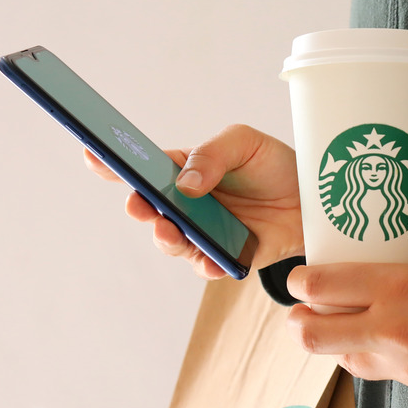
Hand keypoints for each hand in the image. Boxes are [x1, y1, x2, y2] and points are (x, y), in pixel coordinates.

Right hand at [85, 124, 302, 278]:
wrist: (315, 198)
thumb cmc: (275, 164)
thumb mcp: (245, 142)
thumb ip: (212, 154)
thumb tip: (184, 183)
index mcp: (185, 169)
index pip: (143, 167)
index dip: (114, 163)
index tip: (92, 156)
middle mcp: (188, 203)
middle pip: (152, 209)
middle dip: (140, 207)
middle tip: (139, 204)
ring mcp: (205, 231)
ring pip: (173, 240)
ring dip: (166, 238)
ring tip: (171, 231)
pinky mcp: (227, 254)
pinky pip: (208, 265)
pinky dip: (206, 264)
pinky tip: (210, 261)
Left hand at [285, 248, 407, 407]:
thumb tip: (392, 274)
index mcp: (400, 289)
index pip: (321, 288)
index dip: (298, 283)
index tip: (298, 280)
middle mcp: (394, 331)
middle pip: (313, 336)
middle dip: (299, 323)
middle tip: (305, 312)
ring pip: (347, 362)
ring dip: (343, 345)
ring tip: (360, 328)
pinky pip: (390, 376)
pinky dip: (387, 360)